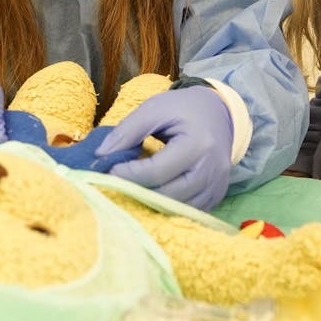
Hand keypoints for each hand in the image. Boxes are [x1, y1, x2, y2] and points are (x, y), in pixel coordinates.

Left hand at [94, 87, 233, 209]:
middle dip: (137, 192)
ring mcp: (216, 186)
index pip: (158, 171)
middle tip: (114, 185)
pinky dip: (167, 208)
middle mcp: (212, 170)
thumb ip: (127, 131)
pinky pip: (188, 211)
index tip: (108, 171)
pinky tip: (151, 196)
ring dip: (150, 204)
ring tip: (130, 191)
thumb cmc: (183, 109)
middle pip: (168, 195)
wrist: (219, 113)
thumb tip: (101, 156)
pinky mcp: (216, 196)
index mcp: (198, 144)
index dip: (129, 175)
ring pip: (177, 208)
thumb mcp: (154, 109)